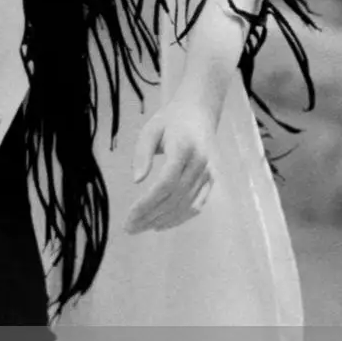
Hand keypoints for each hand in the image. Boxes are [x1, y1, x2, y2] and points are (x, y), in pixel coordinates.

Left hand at [126, 96, 216, 233]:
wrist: (199, 112)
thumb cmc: (170, 120)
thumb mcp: (150, 130)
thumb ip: (142, 154)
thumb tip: (136, 181)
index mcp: (184, 148)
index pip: (165, 183)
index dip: (147, 203)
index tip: (129, 216)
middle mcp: (200, 163)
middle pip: (174, 198)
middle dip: (151, 216)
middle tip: (129, 228)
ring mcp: (209, 172)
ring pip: (186, 205)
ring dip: (163, 221)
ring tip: (141, 228)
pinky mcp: (212, 179)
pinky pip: (198, 204)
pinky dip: (181, 218)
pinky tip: (162, 224)